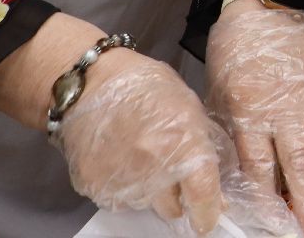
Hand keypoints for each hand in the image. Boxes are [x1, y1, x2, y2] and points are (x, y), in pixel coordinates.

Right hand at [52, 53, 225, 233]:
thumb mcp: (188, 107)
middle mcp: (153, 173)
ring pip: (145, 204)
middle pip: (173, 208)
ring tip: (138, 154)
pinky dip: (122, 185)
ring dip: (148, 188)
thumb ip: (203, 146)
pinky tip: (118, 158)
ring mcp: (121, 184)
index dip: (208, 212)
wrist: (88, 84)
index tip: (208, 219)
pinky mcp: (94, 188)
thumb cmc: (144, 86)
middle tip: (169, 171)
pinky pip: (117, 199)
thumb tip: (216, 180)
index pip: (202, 198)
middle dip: (176, 196)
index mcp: (183, 149)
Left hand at [207, 0, 303, 237]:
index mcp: (249, 111)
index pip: (260, 165)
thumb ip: (231, 136)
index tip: (274, 223)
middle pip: (298, 161)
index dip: (268, 198)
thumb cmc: (232, 58)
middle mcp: (284, 106)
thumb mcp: (218, 99)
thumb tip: (236, 177)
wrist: (259, 11)